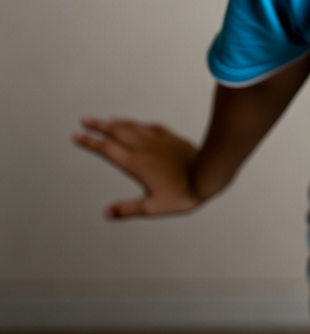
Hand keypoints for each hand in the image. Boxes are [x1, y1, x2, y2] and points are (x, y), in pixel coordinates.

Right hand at [73, 117, 203, 218]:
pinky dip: (138, 124)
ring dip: (117, 122)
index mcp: (135, 164)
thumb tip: (107, 213)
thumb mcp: (152, 207)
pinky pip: (150, 127)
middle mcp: (143, 148)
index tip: (76, 135)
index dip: (90, 142)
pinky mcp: (171, 138)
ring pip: (132, 127)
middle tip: (84, 120)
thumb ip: (128, 209)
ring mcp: (158, 141)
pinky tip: (137, 125)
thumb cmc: (183, 193)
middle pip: (116, 132)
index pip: (106, 149)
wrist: (208, 173)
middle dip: (98, 126)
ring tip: (106, 120)